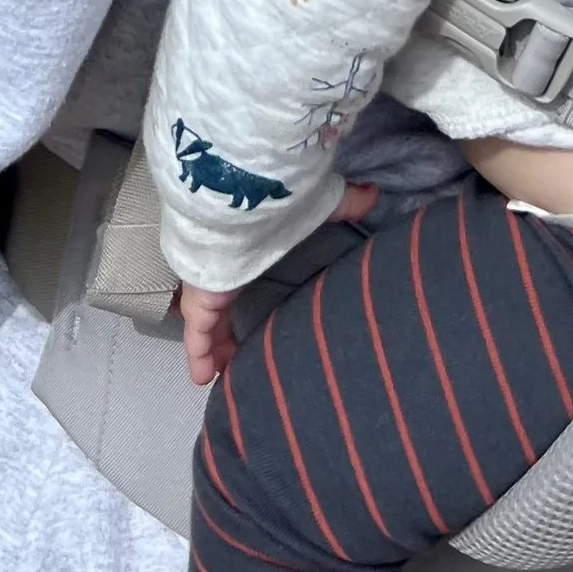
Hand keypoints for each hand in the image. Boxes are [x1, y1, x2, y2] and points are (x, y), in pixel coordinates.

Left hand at [174, 180, 378, 385]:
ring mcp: (210, 282)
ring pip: (208, 322)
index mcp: (251, 246)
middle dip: (230, 327)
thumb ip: (344, 204)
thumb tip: (374, 194)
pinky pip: (198, 334)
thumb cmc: (277, 201)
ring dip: (216, 346)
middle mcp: (228, 265)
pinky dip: (201, 355)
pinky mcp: (200, 298)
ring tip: (225, 374)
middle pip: (224, 302)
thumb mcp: (318, 203)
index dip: (253, 294)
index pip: (249, 275)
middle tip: (243, 354)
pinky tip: (203, 377)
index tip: (264, 314)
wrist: (239, 197)